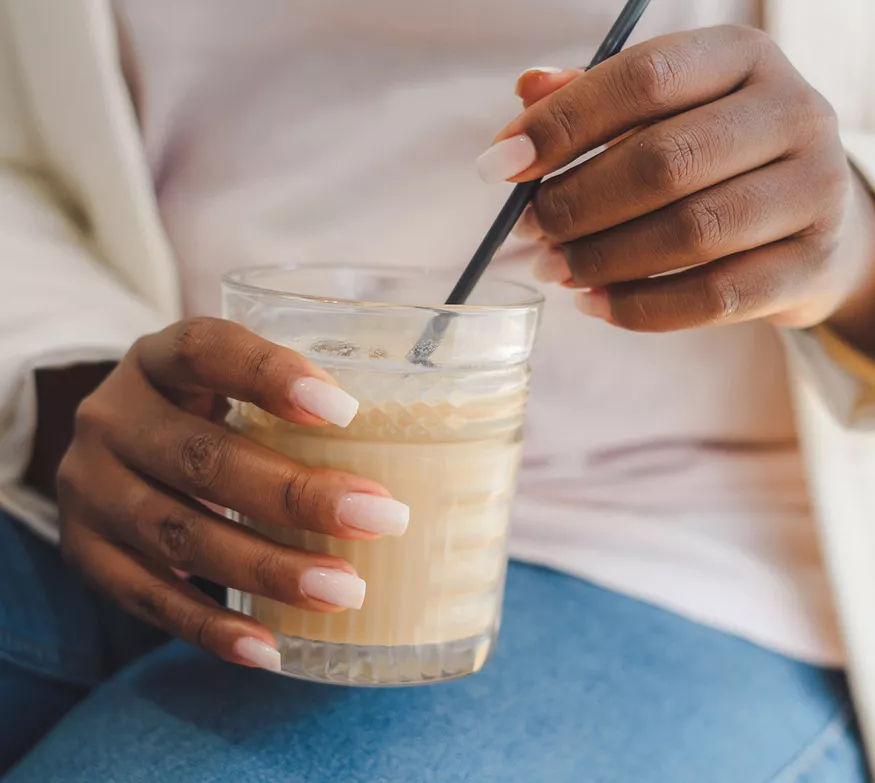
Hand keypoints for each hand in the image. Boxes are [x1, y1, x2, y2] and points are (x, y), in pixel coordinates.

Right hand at [57, 318, 408, 670]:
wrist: (109, 448)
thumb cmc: (199, 411)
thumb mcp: (224, 382)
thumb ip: (288, 399)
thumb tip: (414, 435)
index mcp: (157, 359)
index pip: (205, 349)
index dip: (271, 375)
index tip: (346, 410)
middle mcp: (112, 418)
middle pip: (203, 458)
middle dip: (297, 495)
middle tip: (380, 518)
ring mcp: (89, 489)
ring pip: (178, 535)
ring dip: (267, 569)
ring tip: (344, 589)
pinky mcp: (85, 552)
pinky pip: (147, 600)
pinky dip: (211, 628)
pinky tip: (271, 647)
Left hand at [477, 26, 874, 352]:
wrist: (811, 221)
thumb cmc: (715, 157)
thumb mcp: (665, 111)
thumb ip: (596, 99)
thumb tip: (526, 92)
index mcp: (743, 57)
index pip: (645, 78)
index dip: (562, 125)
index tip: (499, 167)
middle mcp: (792, 112)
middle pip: (664, 162)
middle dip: (575, 204)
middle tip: (528, 232)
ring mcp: (814, 190)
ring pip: (689, 232)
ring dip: (602, 259)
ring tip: (554, 270)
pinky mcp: (810, 264)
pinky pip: (712, 297)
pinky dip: (639, 307)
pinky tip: (594, 304)